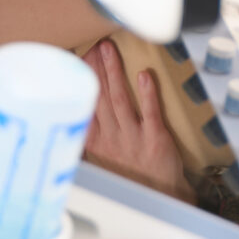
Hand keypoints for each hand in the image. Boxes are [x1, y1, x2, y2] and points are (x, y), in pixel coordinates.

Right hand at [81, 38, 187, 199]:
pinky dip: (147, 94)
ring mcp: (133, 137)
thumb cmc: (133, 171)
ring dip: (114, 73)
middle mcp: (111, 137)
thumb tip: (81, 105)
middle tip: (93, 44)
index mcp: (96, 141)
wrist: (159, 194)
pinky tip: (143, 76)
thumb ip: (92, 131)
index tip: (79, 56)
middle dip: (96, 68)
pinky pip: (150, 112)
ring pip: (120, 99)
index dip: (83, 79)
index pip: (86, 103)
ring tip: (109, 50)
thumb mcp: (103, 155)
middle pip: (101, 96)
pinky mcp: (155, 138)